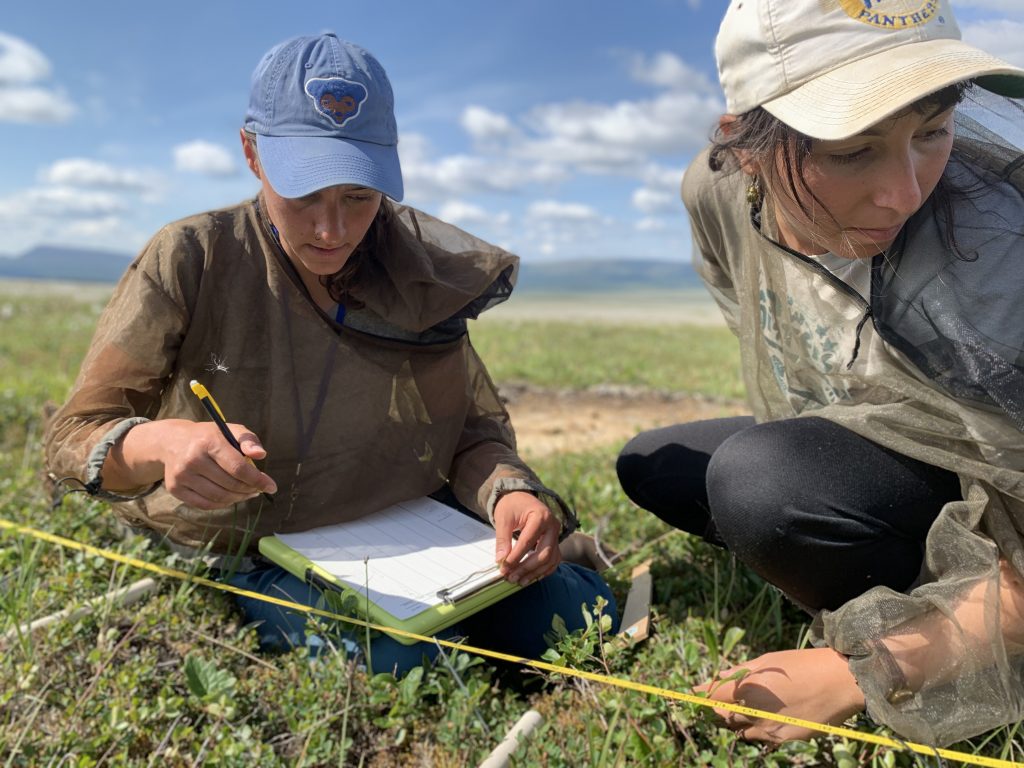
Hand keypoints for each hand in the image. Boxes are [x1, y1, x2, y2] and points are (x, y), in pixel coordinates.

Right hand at [111, 419, 276, 508]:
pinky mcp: (175, 489)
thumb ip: (248, 440)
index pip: (237, 468)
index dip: (257, 480)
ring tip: (248, 493)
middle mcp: (192, 460)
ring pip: (219, 497)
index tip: (271, 486)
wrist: (172, 441)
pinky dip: (223, 504)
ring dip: (238, 498)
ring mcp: (181, 476)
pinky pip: (205, 504)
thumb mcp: (230, 430)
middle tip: (259, 489)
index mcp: (208, 442)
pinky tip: (232, 497)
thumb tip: (261, 455)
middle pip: (230, 485)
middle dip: (250, 489)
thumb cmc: (209, 436)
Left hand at [493, 491, 561, 585]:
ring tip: (519, 581)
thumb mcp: (503, 518)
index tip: (503, 568)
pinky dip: (543, 571)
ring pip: (550, 560)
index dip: (515, 557)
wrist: (521, 497)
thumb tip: (501, 560)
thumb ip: (502, 539)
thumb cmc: (512, 505)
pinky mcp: (555, 542)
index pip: (528, 541)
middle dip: (527, 568)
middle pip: (544, 553)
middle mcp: (553, 526)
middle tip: (511, 577)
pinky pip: (553, 560)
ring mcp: (556, 535)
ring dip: (535, 573)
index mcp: (541, 517)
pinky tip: (531, 577)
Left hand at [695, 648, 864, 742]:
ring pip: (741, 730)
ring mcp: (769, 729)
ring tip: (748, 706)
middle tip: (720, 699)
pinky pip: (762, 737)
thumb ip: (739, 672)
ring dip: (738, 720)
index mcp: (747, 690)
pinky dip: (758, 728)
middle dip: (718, 708)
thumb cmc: (802, 665)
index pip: (711, 697)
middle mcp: (754, 713)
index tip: (692, 693)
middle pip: (723, 716)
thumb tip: (718, 677)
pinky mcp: (784, 740)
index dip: (700, 695)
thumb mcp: (767, 661)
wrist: (840, 682)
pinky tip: (767, 716)